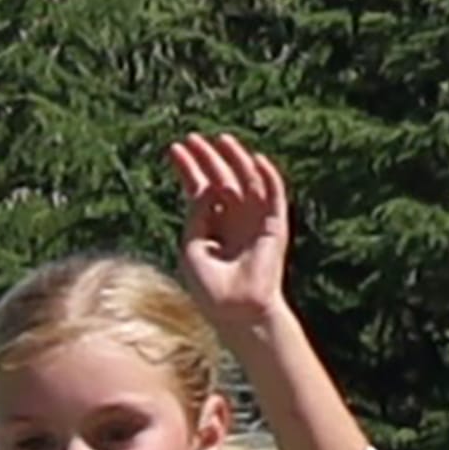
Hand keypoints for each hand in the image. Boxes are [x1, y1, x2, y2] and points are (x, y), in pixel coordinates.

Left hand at [169, 133, 290, 330]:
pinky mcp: (274, 227)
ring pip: (247, 181)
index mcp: (212, 229)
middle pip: (221, 180)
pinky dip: (268, 177)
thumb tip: (202, 187)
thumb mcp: (191, 248)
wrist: (237, 312)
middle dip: (208, 158)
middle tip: (193, 137)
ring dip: (236, 159)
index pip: (200, 190)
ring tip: (222, 139)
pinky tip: (256, 159)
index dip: (188, 168)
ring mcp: (255, 222)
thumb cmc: (210, 290)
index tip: (174, 148)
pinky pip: (274, 196)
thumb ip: (195, 216)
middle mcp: (233, 222)